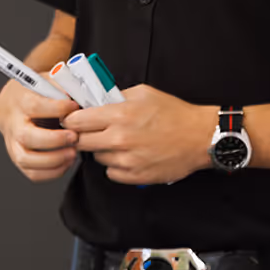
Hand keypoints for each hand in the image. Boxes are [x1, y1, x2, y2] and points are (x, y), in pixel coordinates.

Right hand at [0, 79, 81, 181]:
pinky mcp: (18, 158)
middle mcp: (14, 124)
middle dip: (54, 140)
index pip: (35, 106)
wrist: (13, 104)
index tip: (75, 107)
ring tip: (73, 154)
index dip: (57, 108)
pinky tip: (66, 163)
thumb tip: (81, 93)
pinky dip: (50, 173)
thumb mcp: (47, 81)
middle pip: (27, 136)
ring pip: (26, 158)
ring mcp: (13, 143)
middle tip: (74, 137)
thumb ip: (62, 86)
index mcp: (21, 101)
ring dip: (52, 160)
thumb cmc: (35, 93)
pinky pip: (31, 172)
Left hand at [65, 86, 214, 185]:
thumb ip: (116, 97)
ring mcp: (127, 161)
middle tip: (95, 132)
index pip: (76, 121)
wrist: (199, 137)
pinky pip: (111, 173)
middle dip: (84, 136)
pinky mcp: (135, 176)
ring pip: (97, 158)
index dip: (71, 120)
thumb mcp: (144, 93)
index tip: (72, 120)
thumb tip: (95, 101)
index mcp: (120, 115)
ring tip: (120, 143)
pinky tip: (130, 155)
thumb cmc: (175, 114)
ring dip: (103, 151)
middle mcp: (120, 139)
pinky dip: (116, 166)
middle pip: (81, 142)